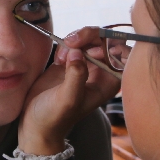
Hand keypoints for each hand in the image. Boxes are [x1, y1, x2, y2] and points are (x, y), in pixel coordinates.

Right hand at [18, 27, 120, 159]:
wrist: (36, 122)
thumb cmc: (56, 117)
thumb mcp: (68, 99)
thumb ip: (76, 75)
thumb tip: (78, 51)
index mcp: (110, 81)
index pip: (123, 53)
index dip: (111, 45)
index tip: (94, 50)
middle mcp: (102, 72)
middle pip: (106, 40)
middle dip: (90, 37)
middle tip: (72, 42)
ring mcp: (86, 65)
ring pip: (89, 39)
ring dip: (76, 40)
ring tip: (61, 57)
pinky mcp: (70, 61)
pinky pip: (73, 43)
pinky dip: (65, 45)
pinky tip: (57, 60)